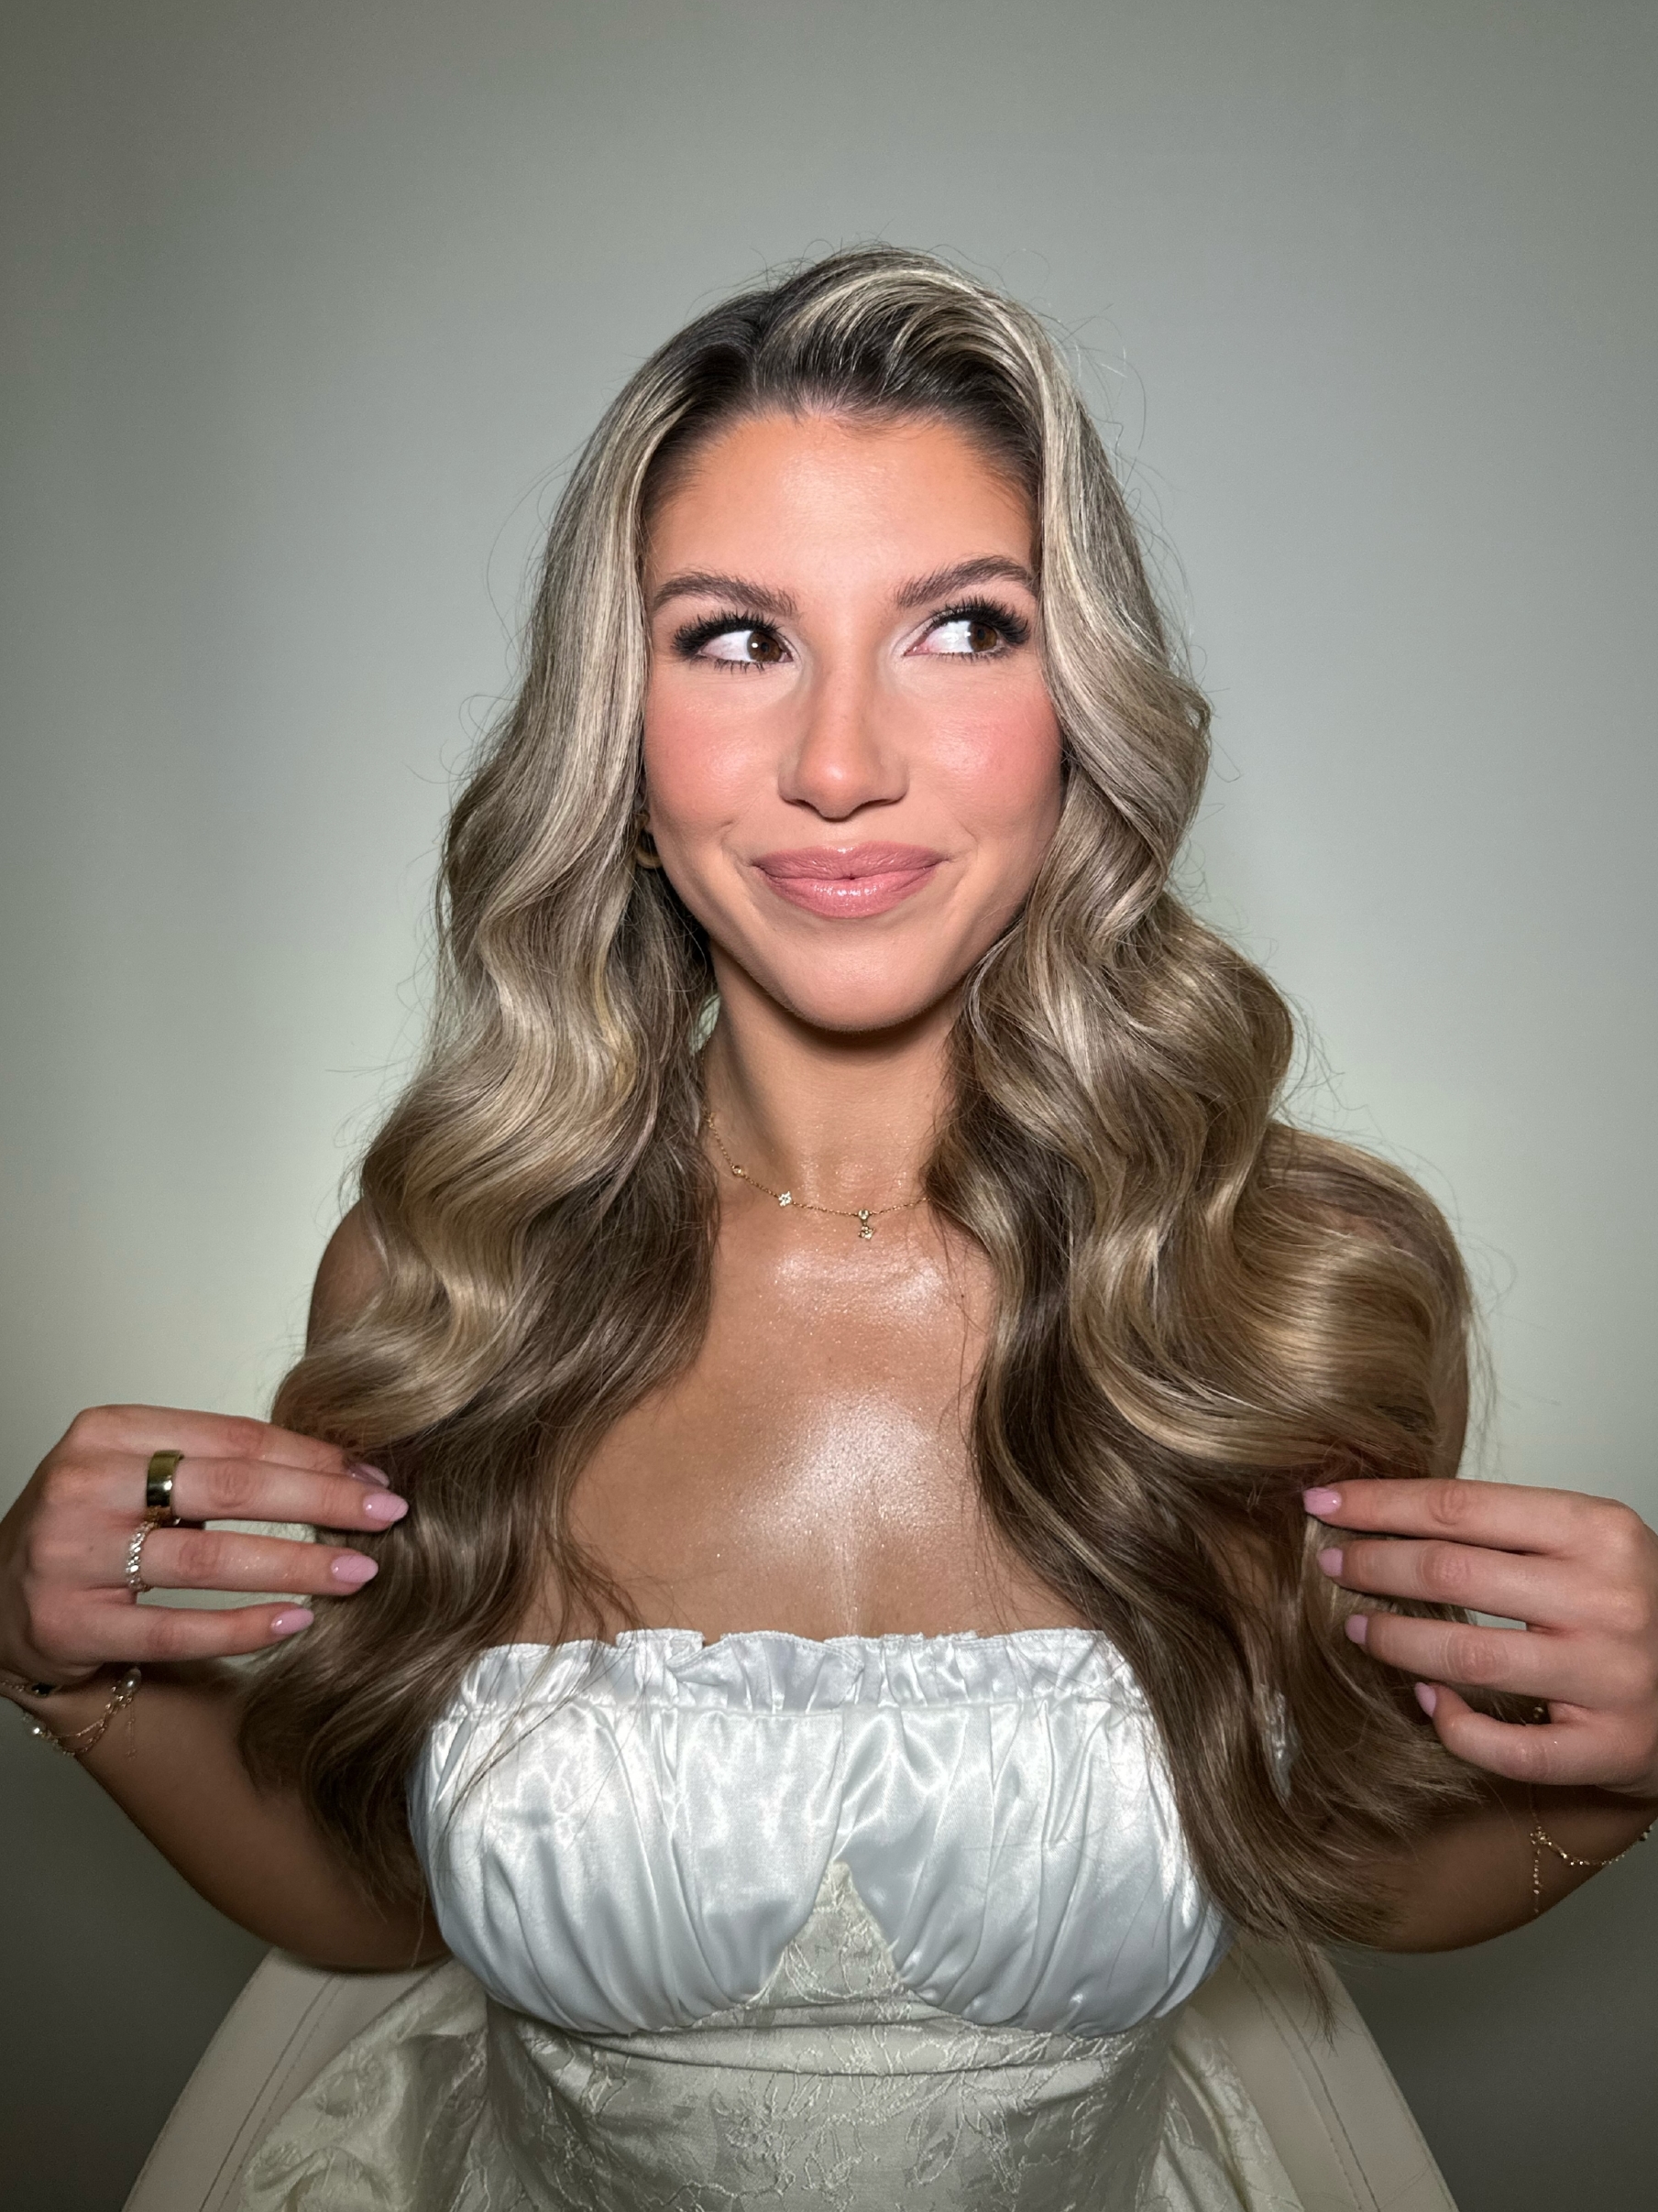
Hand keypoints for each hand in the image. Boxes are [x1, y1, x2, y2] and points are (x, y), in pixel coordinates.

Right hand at [0, 1405, 406, 1690]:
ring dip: (296, 1566)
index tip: (372, 1477)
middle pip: (229, 1490)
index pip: (234, 1439)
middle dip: (320, 1503)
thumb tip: (339, 1470)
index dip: (312, 1457)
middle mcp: (85, 1486)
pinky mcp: (70, 1624)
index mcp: (109, 1431)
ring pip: (207, 1560)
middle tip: (386, 1517)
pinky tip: (297, 1620)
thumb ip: (219, 1463)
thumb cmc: (91, 1526)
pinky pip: (174, 1630)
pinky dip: (243, 1627)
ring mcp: (71, 1557)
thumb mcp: (140, 1472)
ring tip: (358, 1572)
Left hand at [1306, 1478, 1657, 1800]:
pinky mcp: (1610, 1747)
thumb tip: (1384, 1513)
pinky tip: (1426, 1699)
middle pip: (1451, 1574)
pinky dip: (1452, 1723)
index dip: (1379, 1505)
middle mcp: (1609, 1600)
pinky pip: (1505, 1745)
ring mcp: (1612, 1678)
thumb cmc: (1632, 1602)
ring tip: (1357, 1626)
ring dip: (1394, 1639)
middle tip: (1331, 1563)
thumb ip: (1504, 1528)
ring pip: (1465, 1656)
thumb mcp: (1586, 1542)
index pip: (1461, 1508)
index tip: (1323, 1504)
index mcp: (1600, 1531)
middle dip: (1373, 1565)